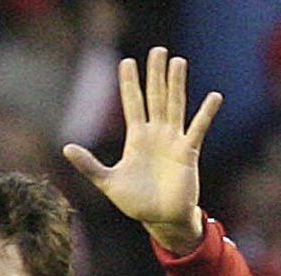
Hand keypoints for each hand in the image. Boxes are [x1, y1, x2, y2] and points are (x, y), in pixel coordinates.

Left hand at [62, 47, 221, 253]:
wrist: (162, 220)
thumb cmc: (136, 203)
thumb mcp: (108, 182)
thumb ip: (89, 165)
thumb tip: (66, 148)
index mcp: (136, 138)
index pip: (132, 103)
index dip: (129, 83)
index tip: (127, 61)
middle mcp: (156, 134)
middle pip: (155, 96)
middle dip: (155, 73)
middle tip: (158, 50)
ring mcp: (173, 141)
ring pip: (175, 105)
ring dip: (177, 84)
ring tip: (179, 62)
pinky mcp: (188, 152)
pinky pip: (198, 129)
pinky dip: (206, 113)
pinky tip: (214, 97)